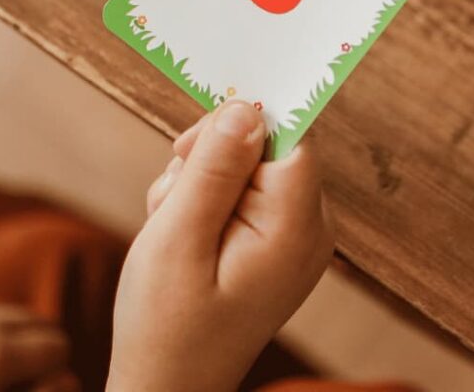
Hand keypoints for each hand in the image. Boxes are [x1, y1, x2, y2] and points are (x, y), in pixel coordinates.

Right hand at [107, 100, 333, 391]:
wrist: (165, 388)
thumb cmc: (167, 326)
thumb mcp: (178, 240)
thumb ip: (214, 170)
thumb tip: (247, 109)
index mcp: (297, 226)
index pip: (289, 134)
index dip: (239, 124)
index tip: (189, 146)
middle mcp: (308, 225)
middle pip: (263, 144)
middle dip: (207, 159)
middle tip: (171, 203)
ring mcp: (292, 233)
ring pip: (242, 164)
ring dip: (197, 182)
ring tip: (173, 230)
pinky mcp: (272, 238)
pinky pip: (240, 190)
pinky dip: (203, 201)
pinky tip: (182, 237)